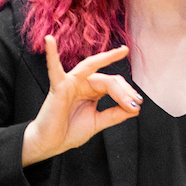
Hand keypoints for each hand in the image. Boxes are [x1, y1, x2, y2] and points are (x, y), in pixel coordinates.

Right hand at [21, 41, 140, 165]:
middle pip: (108, 78)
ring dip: (108, 58)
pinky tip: (49, 40)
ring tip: (122, 51)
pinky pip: (54, 68)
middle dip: (124, 90)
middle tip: (135, 101)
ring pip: (93, 67)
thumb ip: (116, 114)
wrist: (50, 144)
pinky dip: (51, 54)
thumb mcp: (98, 121)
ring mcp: (70, 82)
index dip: (127, 94)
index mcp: (92, 89)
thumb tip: (136, 108)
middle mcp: (82, 82)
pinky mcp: (58, 86)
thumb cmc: (70, 132)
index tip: (136, 107)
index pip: (113, 84)